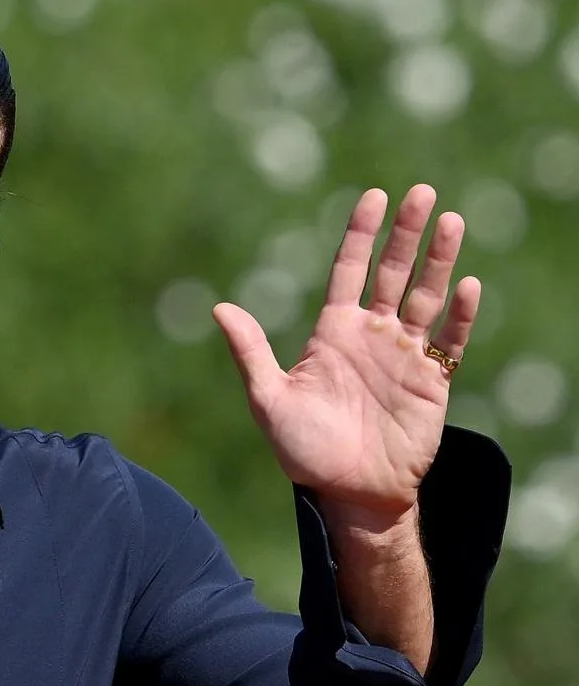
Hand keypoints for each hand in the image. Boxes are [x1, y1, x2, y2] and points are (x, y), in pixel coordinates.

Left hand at [213, 185, 479, 526]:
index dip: (361, 234)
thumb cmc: (304, 451)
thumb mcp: (269, 400)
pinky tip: (465, 285)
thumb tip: (220, 308)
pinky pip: (449, 341)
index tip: (374, 197)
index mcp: (333, 333)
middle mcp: (372, 335)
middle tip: (420, 192)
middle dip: (406, 233)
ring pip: (425, 296)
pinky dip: (459, 314)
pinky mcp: (432, 381)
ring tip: (448, 220)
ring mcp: (405, 355)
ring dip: (438, 260)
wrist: (349, 492)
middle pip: (392, 272)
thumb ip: (250, 353)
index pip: (348, 270)